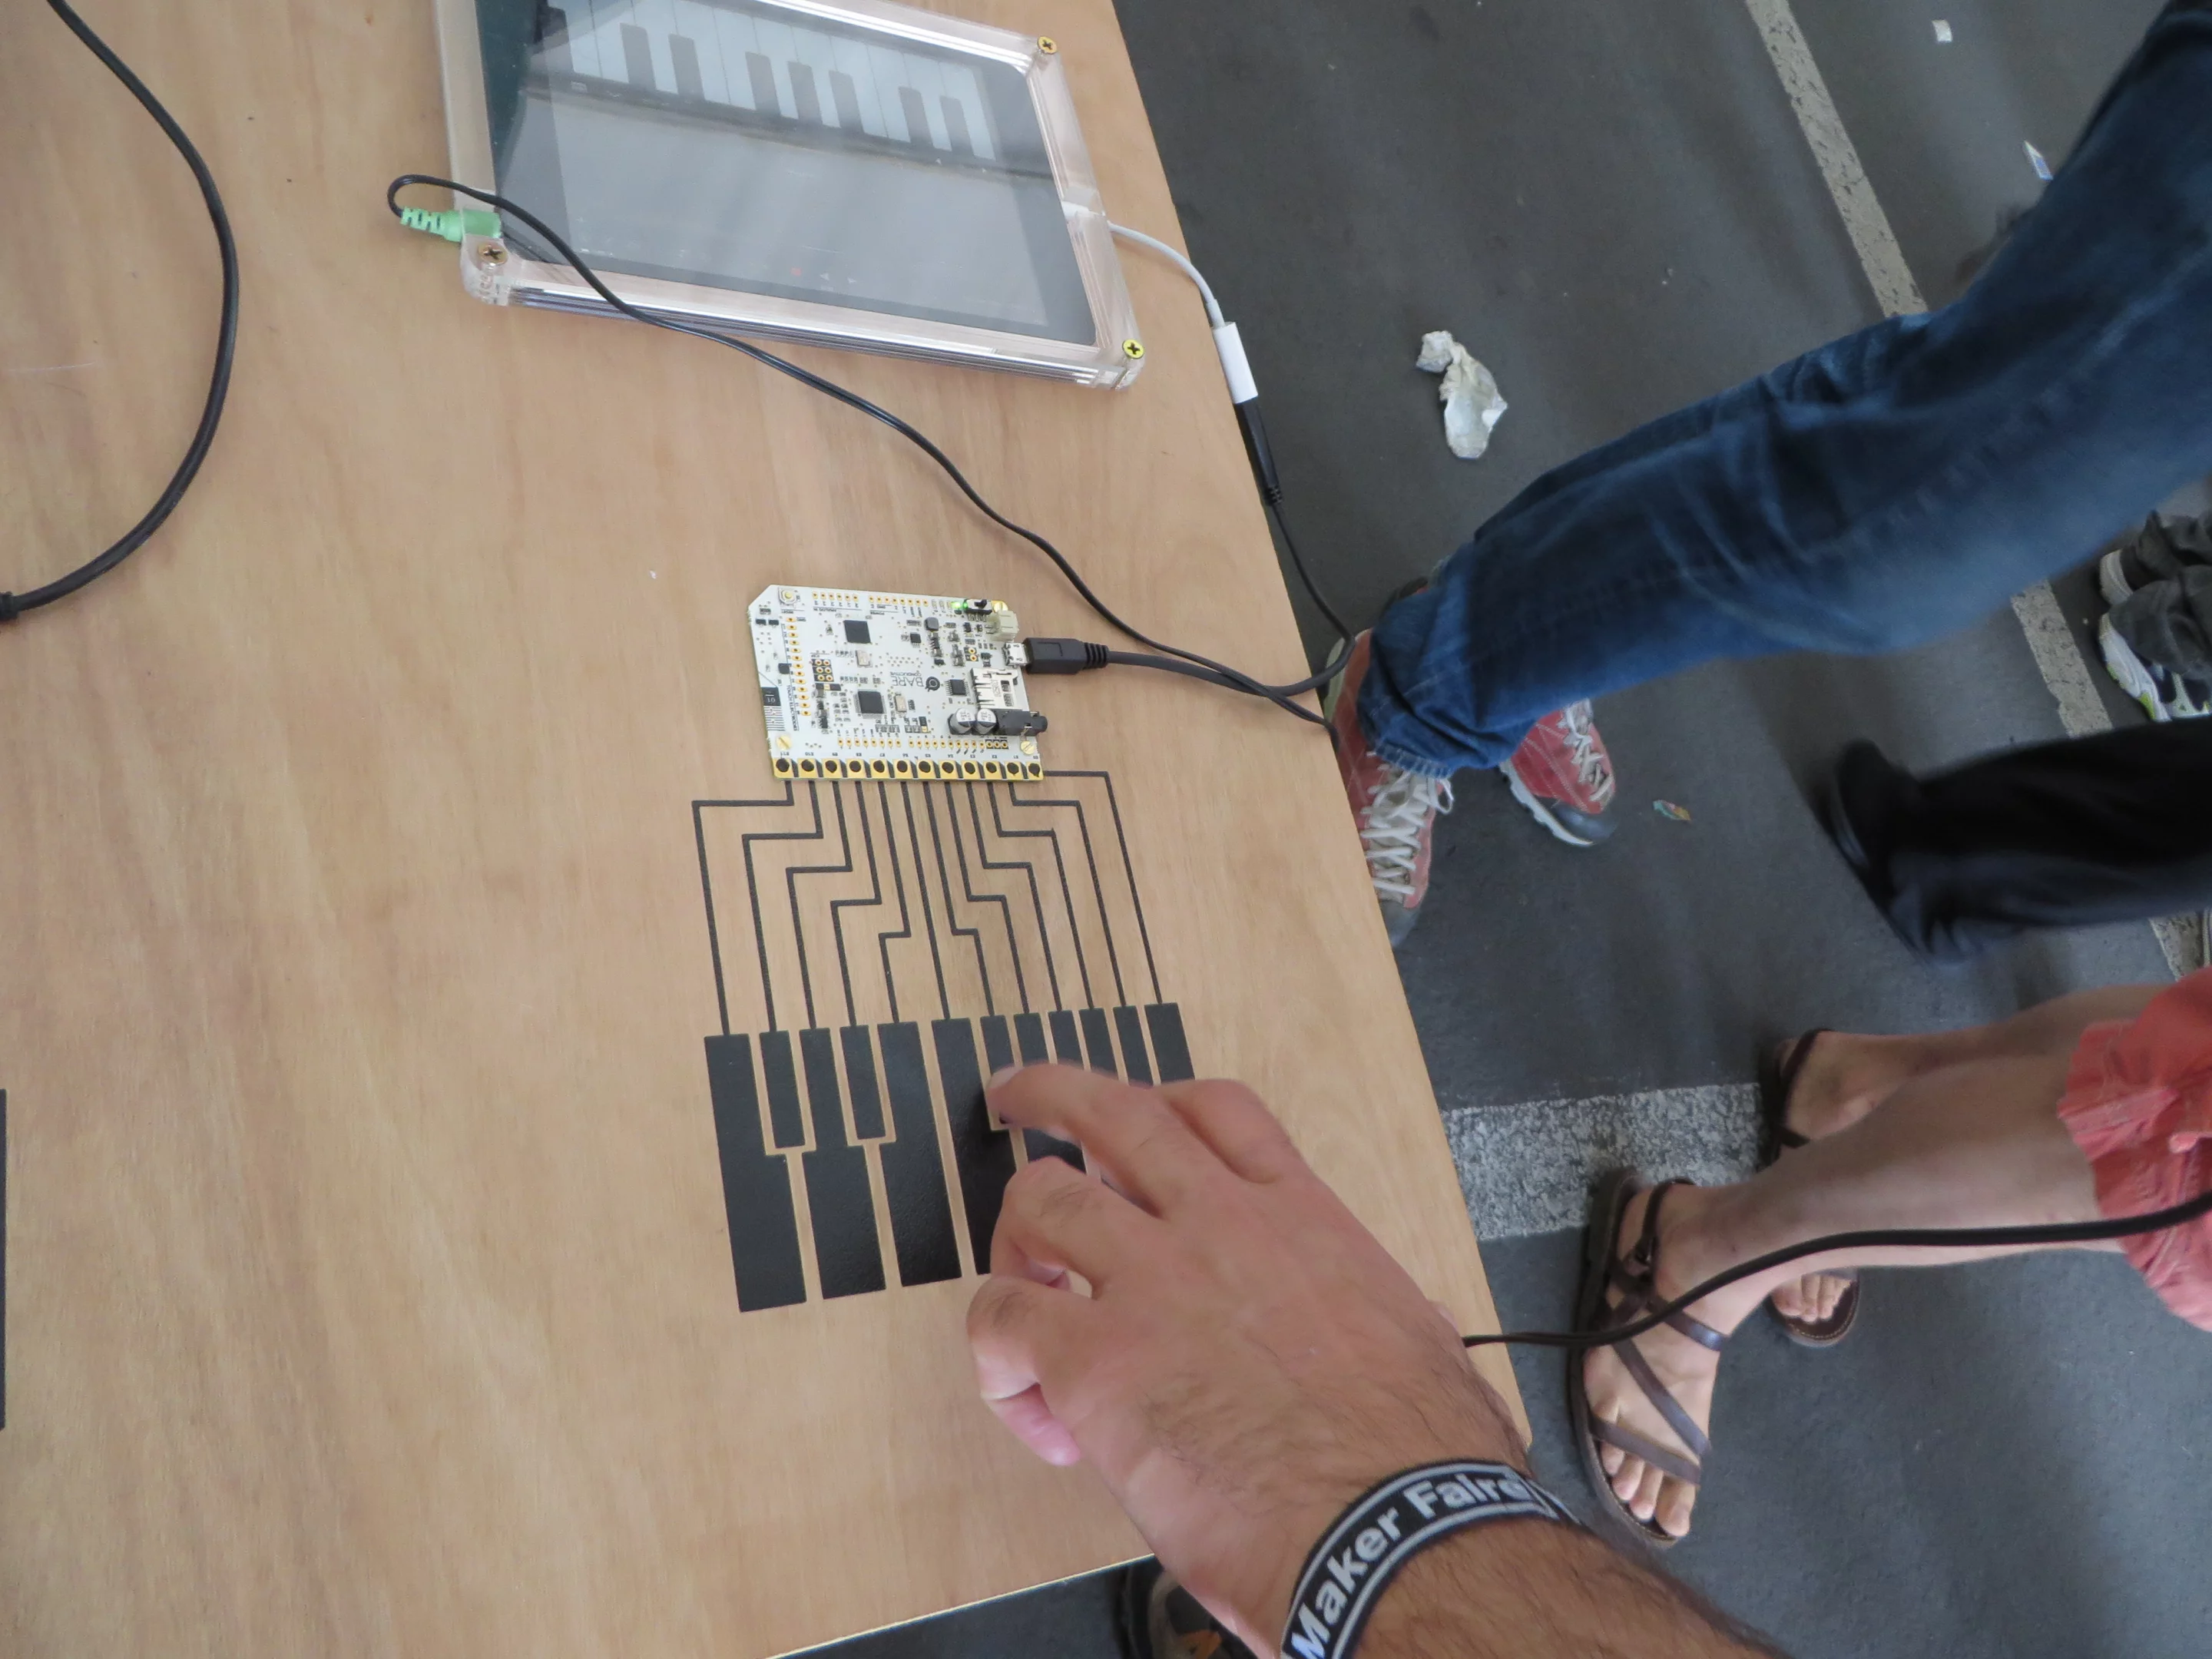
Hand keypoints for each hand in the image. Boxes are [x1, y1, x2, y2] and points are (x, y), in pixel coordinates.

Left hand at [966, 1066, 1518, 1651]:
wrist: (1384, 1528)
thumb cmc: (1419, 1463)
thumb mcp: (1426, 1345)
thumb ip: (1397, 1315)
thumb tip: (1420, 1323)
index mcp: (1302, 1220)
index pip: (1217, 1113)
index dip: (1160, 1102)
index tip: (1130, 1118)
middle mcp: (1219, 1226)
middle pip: (1112, 1113)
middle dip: (1050, 1095)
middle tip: (1015, 1100)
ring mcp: (1151, 1282)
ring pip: (1040, 1198)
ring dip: (1017, 1238)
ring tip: (1024, 1291)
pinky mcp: (1094, 1360)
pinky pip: (1002, 1319)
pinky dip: (1000, 1359)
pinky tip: (1039, 1413)